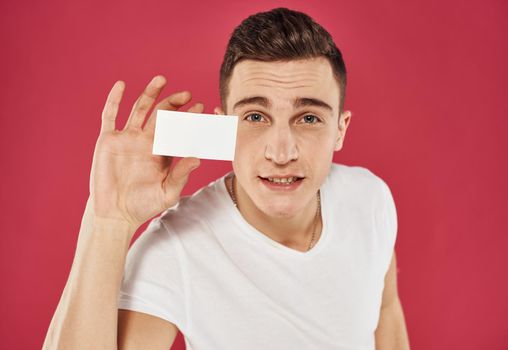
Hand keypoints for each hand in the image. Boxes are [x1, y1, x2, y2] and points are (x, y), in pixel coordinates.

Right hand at [88, 75, 202, 228]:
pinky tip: (122, 85)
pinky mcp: (108, 139)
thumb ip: (181, 174)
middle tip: (186, 94)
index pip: (178, 129)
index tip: (201, 106)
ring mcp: (127, 138)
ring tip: (161, 79)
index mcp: (162, 151)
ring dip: (150, 94)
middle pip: (161, 114)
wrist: (115, 213)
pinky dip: (115, 100)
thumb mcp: (167, 192)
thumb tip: (197, 157)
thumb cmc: (143, 205)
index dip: (189, 117)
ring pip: (139, 109)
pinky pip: (110, 115)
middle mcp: (146, 141)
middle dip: (174, 103)